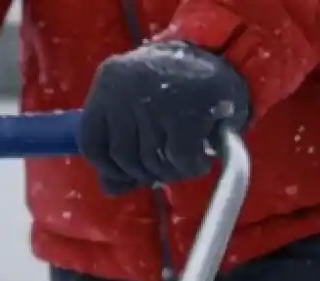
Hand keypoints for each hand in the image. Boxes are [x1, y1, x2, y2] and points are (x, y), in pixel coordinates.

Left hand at [79, 42, 250, 194]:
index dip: (108, 167)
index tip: (129, 173)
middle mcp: (128, 87)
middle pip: (123, 156)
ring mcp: (158, 98)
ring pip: (151, 161)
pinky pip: (181, 159)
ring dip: (171, 172)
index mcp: (109, 81)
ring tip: (184, 162)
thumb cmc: (176, 88)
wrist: (228, 52)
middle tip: (166, 167)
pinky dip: (192, 168)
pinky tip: (200, 160)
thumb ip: (117, 147)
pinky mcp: (189, 111)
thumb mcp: (139, 108)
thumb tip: (111, 189)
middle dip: (146, 171)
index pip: (91, 141)